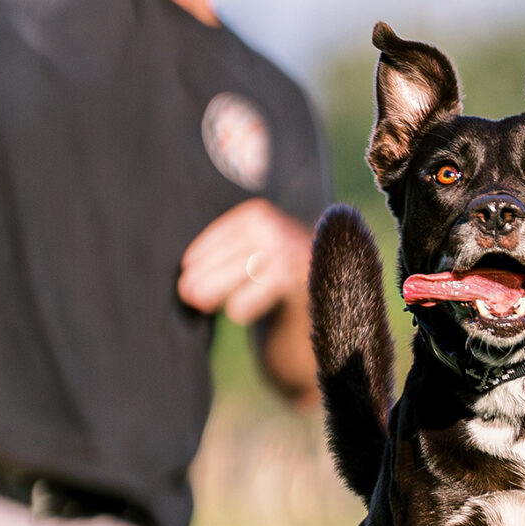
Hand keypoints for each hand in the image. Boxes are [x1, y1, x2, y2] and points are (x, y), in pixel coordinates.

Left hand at [177, 199, 311, 324]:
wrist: (338, 265)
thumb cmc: (287, 256)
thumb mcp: (260, 240)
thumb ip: (229, 251)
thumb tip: (189, 283)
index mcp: (256, 214)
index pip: (217, 237)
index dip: (199, 255)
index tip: (186, 268)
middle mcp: (268, 228)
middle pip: (221, 258)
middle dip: (200, 278)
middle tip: (186, 293)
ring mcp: (279, 250)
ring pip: (231, 276)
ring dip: (212, 292)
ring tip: (200, 303)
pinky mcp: (285, 276)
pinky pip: (247, 297)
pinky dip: (240, 306)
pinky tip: (236, 311)